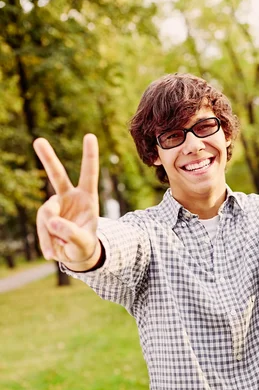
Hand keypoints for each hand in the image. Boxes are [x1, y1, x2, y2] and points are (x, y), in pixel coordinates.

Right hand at [34, 134, 100, 267]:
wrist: (75, 254)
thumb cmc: (84, 245)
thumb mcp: (84, 242)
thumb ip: (72, 233)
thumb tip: (53, 221)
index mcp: (87, 198)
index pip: (88, 175)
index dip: (89, 156)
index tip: (89, 136)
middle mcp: (69, 197)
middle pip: (57, 176)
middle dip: (48, 159)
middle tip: (38, 141)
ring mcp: (55, 205)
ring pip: (47, 214)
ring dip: (50, 234)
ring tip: (56, 251)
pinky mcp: (45, 217)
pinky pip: (42, 227)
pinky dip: (46, 242)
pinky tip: (51, 254)